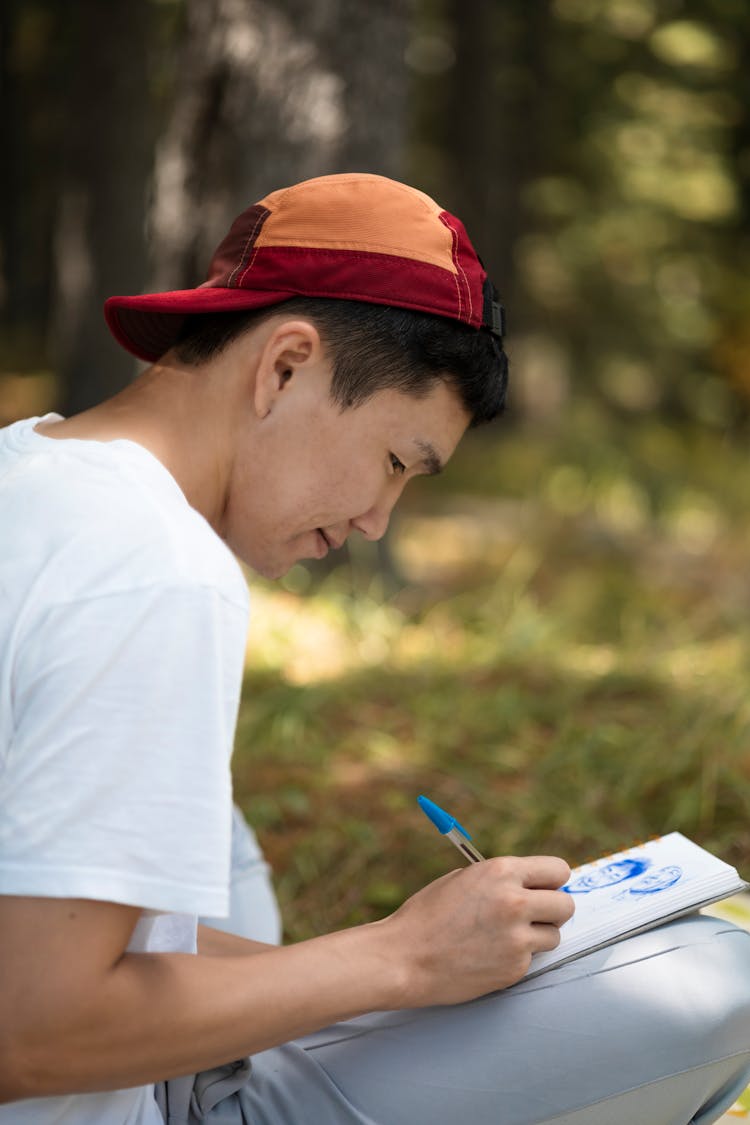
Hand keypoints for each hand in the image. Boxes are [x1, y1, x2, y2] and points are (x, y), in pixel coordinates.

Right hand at [379, 855, 573, 1006]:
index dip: (552, 881)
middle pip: (566, 904)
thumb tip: (533, 884)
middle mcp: (515, 902)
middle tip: (536, 915)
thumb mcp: (464, 880)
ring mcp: (517, 938)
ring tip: (506, 937)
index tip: (547, 889)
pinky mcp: (514, 968)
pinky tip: (489, 955)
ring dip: (538, 937)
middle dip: (553, 910)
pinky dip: (516, 959)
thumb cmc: (427, 915)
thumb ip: (500, 880)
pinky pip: (531, 960)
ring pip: (554, 935)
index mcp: (501, 872)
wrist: (404, 957)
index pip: (558, 870)